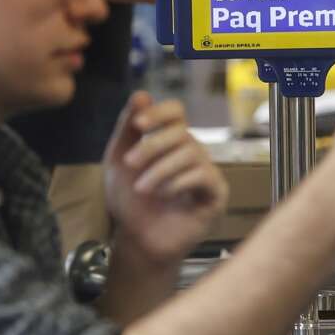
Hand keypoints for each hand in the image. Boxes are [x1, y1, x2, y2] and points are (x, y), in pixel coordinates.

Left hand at [103, 92, 228, 262]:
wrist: (138, 240)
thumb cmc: (130, 202)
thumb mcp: (118, 160)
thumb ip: (127, 128)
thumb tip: (141, 94)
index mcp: (170, 141)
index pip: (176, 111)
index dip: (159, 113)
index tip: (139, 124)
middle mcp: (192, 152)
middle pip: (181, 132)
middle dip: (151, 146)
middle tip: (129, 164)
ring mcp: (206, 172)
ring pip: (190, 152)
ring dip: (160, 169)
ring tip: (142, 188)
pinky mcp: (215, 194)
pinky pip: (204, 175)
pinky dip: (178, 182)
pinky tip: (164, 194)